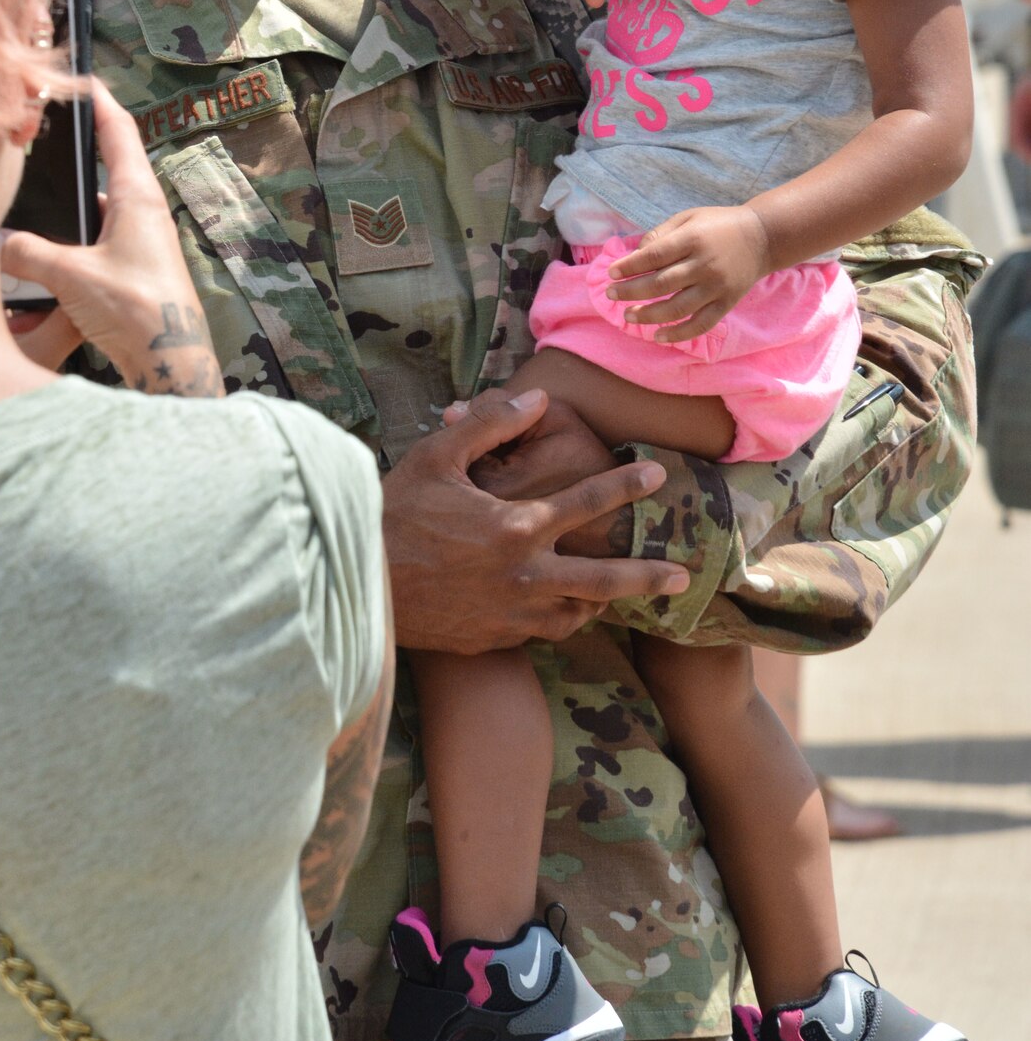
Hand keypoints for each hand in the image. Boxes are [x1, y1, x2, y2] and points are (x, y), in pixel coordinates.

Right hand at [0, 79, 222, 395]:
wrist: (172, 359)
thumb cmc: (136, 307)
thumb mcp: (70, 275)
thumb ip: (27, 254)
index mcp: (137, 195)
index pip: (118, 130)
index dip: (98, 101)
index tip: (79, 77)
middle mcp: (143, 211)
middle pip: (107, 164)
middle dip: (75, 147)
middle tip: (43, 129)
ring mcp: (140, 240)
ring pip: (98, 206)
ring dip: (70, 199)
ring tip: (33, 189)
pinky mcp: (134, 268)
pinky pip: (96, 238)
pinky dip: (72, 236)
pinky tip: (44, 250)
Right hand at [382, 387, 688, 652]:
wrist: (358, 584)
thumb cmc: (393, 514)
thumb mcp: (437, 457)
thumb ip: (490, 425)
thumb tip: (537, 402)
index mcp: (517, 526)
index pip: (588, 502)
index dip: (626, 484)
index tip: (656, 473)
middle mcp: (525, 575)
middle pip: (605, 578)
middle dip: (647, 575)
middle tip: (681, 574)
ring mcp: (510, 614)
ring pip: (576, 614)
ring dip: (602, 602)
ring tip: (622, 596)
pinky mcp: (492, 638)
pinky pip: (541, 634)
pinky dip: (560, 621)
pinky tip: (563, 612)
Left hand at [605, 205, 770, 340]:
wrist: (763, 237)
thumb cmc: (718, 225)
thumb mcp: (688, 218)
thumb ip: (661, 234)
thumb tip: (635, 255)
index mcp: (693, 239)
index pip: (655, 255)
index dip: (630, 266)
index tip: (611, 273)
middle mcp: (705, 265)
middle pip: (662, 284)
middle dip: (632, 291)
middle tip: (610, 295)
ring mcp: (717, 287)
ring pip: (678, 308)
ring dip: (649, 315)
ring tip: (628, 316)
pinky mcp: (726, 303)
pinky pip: (701, 324)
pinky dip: (679, 334)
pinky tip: (658, 336)